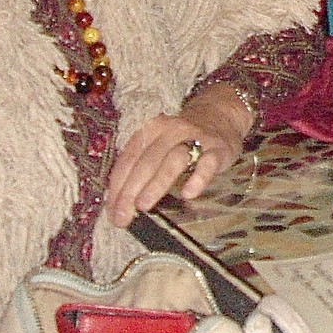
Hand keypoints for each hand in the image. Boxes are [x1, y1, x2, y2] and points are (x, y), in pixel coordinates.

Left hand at [104, 84, 251, 226]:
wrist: (219, 116)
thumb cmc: (181, 139)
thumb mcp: (157, 144)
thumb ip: (140, 166)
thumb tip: (119, 204)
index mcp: (150, 130)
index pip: (129, 160)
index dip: (117, 188)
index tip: (112, 213)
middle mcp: (171, 131)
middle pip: (147, 162)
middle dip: (131, 191)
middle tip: (123, 217)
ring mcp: (196, 138)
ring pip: (173, 160)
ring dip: (156, 184)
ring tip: (144, 205)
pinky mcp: (218, 149)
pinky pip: (207, 163)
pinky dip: (197, 178)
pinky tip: (188, 193)